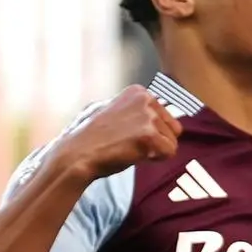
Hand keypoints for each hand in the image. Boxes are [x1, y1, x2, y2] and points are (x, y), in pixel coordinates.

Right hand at [59, 85, 181, 181]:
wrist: (78, 153)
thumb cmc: (91, 138)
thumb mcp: (112, 111)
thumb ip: (133, 110)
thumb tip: (151, 114)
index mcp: (138, 91)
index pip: (165, 116)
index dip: (152, 132)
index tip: (130, 136)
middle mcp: (146, 99)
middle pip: (174, 129)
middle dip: (158, 141)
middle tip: (133, 145)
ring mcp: (148, 116)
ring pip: (172, 142)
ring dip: (155, 152)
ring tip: (130, 149)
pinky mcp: (149, 135)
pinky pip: (170, 152)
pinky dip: (156, 159)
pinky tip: (136, 156)